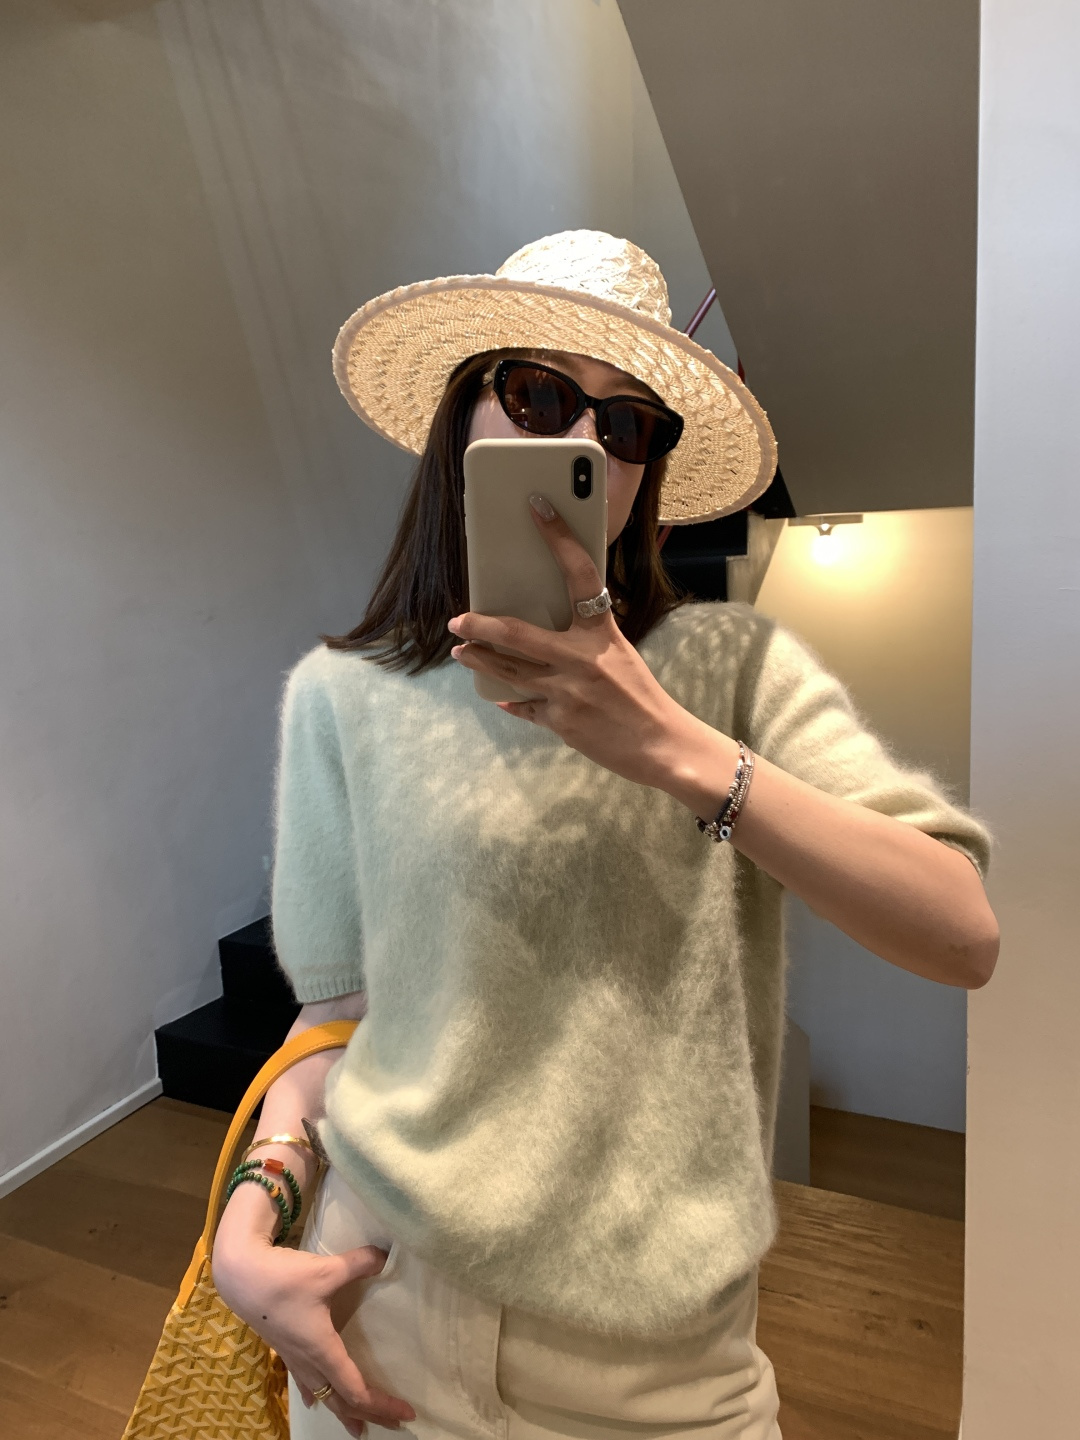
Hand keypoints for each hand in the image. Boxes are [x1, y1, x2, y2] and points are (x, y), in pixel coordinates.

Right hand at [212, 1232, 415, 1435]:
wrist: (240, 1276)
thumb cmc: (283, 1278)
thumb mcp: (325, 1269)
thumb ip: (359, 1263)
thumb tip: (386, 1256)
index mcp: (322, 1350)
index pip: (355, 1390)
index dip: (381, 1404)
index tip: (406, 1412)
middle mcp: (308, 1361)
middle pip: (341, 1400)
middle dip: (369, 1414)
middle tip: (394, 1424)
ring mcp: (293, 1357)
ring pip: (323, 1394)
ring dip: (343, 1410)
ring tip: (359, 1426)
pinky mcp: (283, 1347)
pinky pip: (303, 1381)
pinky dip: (316, 1395)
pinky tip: (315, 1401)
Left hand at [448, 495, 693, 787]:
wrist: (660, 745)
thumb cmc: (643, 697)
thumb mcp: (620, 654)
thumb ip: (588, 639)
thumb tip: (553, 626)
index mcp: (601, 633)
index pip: (578, 573)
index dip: (558, 536)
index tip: (538, 506)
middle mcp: (580, 659)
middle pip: (517, 634)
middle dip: (480, 625)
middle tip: (458, 620)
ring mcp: (566, 692)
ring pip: (508, 671)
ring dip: (479, 660)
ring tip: (462, 652)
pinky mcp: (559, 721)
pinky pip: (523, 706)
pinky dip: (511, 700)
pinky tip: (497, 694)